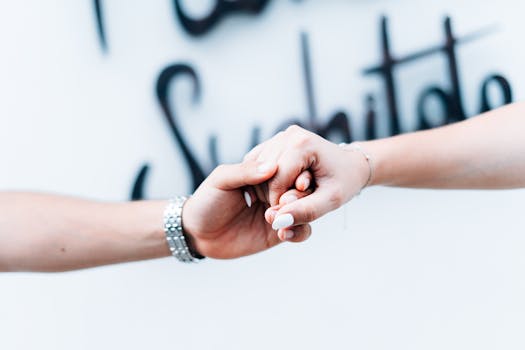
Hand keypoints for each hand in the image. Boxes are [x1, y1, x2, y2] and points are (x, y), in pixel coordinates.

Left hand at [182, 160, 311, 258]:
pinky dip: (298, 232)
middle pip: (301, 189)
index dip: (295, 173)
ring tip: (279, 219)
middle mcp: (274, 190)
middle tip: (285, 202)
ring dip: (299, 214)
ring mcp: (278, 212)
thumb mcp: (221, 180)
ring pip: (305, 210)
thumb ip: (245, 171)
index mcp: (262, 173)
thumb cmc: (206, 202)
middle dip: (299, 195)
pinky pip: (300, 232)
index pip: (288, 168)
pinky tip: (282, 234)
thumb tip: (272, 166)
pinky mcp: (278, 233)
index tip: (297, 180)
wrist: (196, 234)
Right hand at [244, 125, 369, 236]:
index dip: (280, 202)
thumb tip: (279, 221)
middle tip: (294, 203)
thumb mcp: (331, 200)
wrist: (351, 165)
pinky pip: (258, 166)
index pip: (276, 180)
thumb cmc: (344, 181)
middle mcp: (289, 134)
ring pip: (259, 170)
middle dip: (275, 195)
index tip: (293, 211)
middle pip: (265, 174)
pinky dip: (266, 181)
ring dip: (270, 188)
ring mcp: (281, 136)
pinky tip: (284, 186)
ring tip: (292, 193)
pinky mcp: (275, 142)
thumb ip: (306, 211)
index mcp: (302, 144)